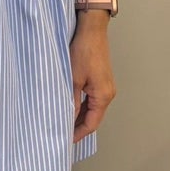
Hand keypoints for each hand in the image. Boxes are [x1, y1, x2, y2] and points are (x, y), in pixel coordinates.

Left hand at [69, 13, 115, 141]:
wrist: (91, 30)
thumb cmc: (84, 51)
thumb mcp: (73, 79)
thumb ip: (71, 101)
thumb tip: (67, 119)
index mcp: (103, 96)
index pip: (91, 124)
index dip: (78, 133)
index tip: (65, 140)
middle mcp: (108, 93)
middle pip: (93, 118)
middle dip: (78, 127)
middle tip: (61, 133)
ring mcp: (106, 86)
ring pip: (92, 109)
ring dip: (80, 116)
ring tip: (63, 122)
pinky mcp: (101, 80)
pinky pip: (92, 99)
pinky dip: (82, 106)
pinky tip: (70, 107)